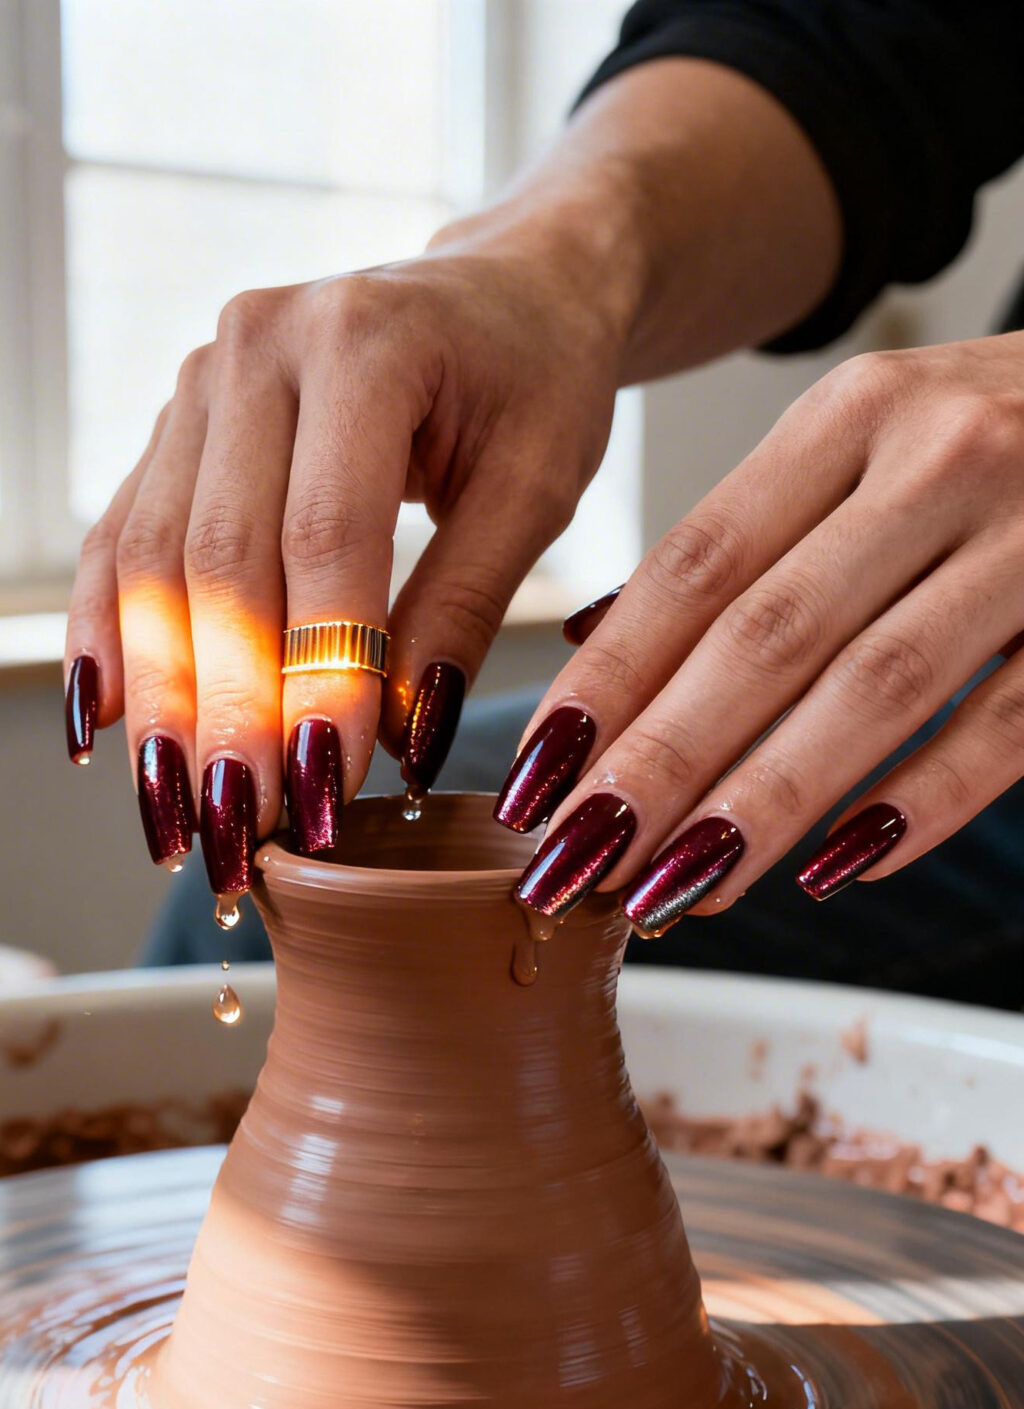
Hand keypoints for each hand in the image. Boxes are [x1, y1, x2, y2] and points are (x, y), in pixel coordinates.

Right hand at [62, 207, 628, 894]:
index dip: (317, 675)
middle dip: (224, 713)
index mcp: (364, 341)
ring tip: (173, 817)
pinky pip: (118, 543)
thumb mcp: (538, 487)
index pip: (325, 538)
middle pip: (215, 559)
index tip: (323, 792)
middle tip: (237, 834)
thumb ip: (466, 605)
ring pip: (148, 562)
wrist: (502, 293)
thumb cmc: (534, 386)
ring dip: (158, 701)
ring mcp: (197, 383)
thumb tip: (395, 740)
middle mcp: (257, 347)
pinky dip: (108, 641)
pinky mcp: (171, 429)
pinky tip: (104, 731)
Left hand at [502, 334, 1023, 930]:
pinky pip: (1006, 725)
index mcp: (850, 416)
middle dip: (660, 762)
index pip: (697, 566)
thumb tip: (590, 644)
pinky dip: (920, 804)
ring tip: (681, 887)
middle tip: (580, 860)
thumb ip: (742, 540)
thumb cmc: (995, 434)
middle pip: (767, 634)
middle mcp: (938, 459)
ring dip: (766, 802)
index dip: (608, 682)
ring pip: (875, 689)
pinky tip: (836, 871)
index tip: (536, 779)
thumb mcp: (861, 443)